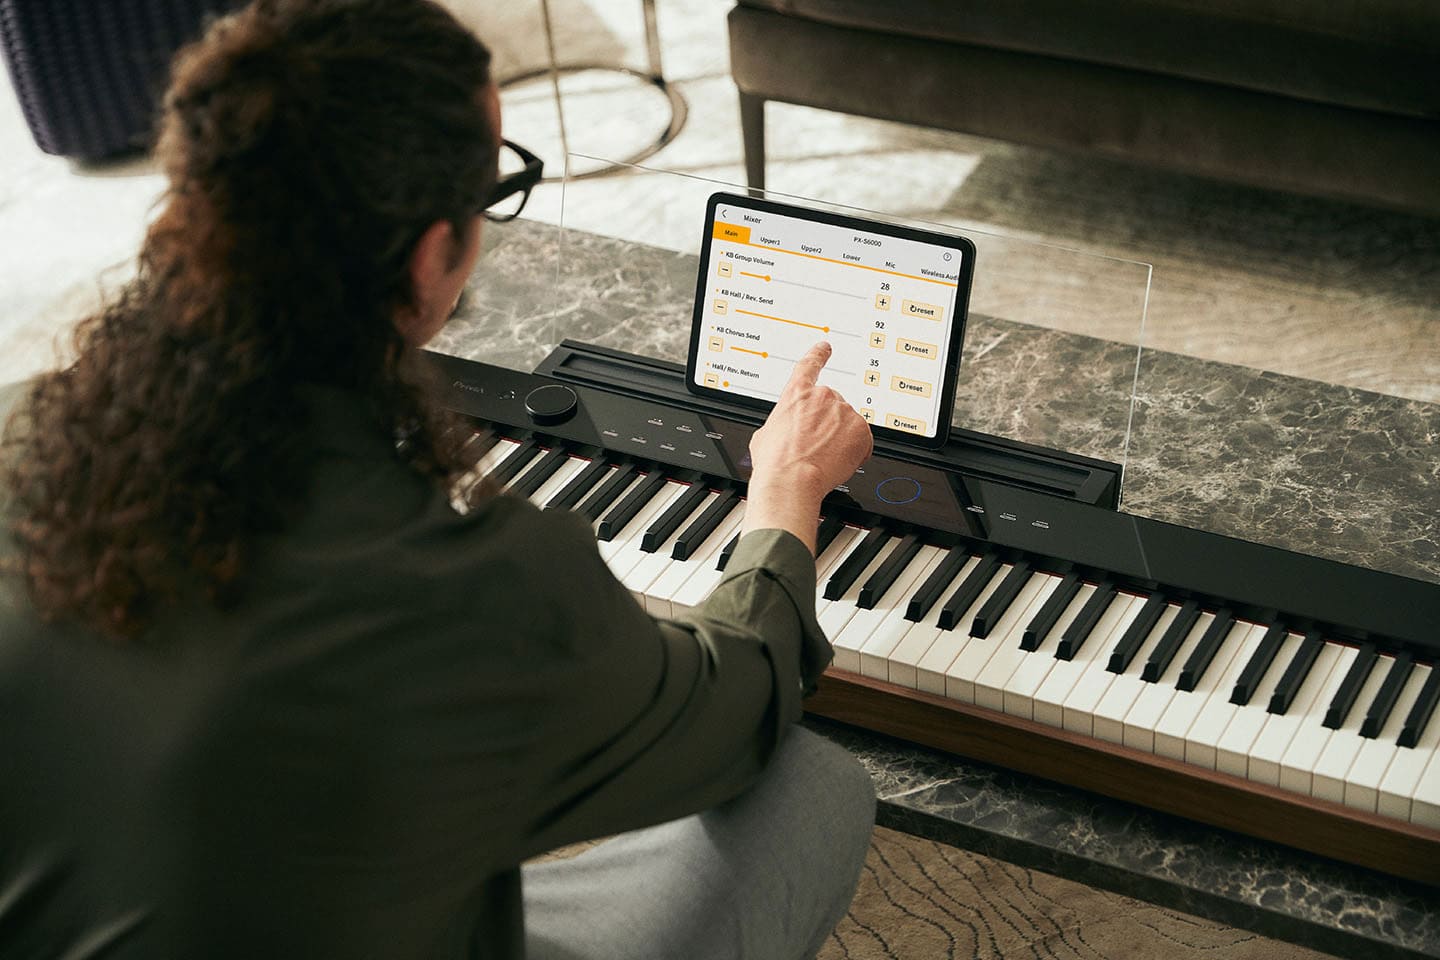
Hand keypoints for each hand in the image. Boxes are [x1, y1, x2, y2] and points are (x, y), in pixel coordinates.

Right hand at [742, 341, 872, 551]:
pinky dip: (855, 452)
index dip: (818, 355)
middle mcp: (823, 396)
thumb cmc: (775, 461)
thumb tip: (783, 431)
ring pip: (848, 424)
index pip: (810, 365)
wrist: (791, 480)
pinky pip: (863, 440)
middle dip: (828, 424)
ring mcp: (844, 412)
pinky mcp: (861, 430)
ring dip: (841, 439)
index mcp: (797, 393)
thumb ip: (782, 423)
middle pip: (832, 406)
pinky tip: (838, 462)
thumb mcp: (766, 434)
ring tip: (824, 457)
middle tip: (816, 446)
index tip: (825, 347)